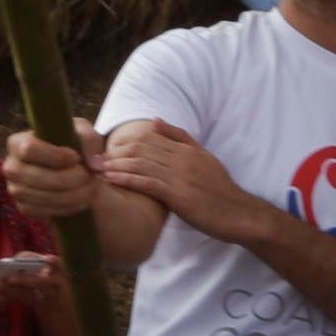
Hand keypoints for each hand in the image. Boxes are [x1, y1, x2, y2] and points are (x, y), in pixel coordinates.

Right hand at [0, 128, 102, 223]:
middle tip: (89, 175)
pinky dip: (69, 207)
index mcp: (17, 143)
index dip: (55, 155)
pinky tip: (82, 199)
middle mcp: (11, 167)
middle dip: (70, 178)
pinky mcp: (24, 208)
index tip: (76, 157)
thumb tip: (95, 164)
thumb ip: (89, 140)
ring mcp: (16, 190)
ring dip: (74, 194)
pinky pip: (46, 211)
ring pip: (45, 197)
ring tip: (90, 187)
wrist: (67, 171)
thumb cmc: (70, 146)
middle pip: (38, 177)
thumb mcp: (81, 133)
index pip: (29, 149)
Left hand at [95, 117, 270, 242]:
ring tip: (98, 168)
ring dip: (116, 165)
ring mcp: (180, 176)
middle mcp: (183, 159)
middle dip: (116, 151)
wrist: (239, 214)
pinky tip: (112, 179)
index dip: (126, 142)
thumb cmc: (219, 190)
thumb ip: (181, 138)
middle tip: (96, 158)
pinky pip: (147, 182)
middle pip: (142, 147)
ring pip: (141, 163)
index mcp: (188, 149)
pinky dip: (127, 178)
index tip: (108, 148)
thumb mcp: (204, 158)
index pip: (150, 138)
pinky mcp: (178, 195)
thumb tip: (156, 121)